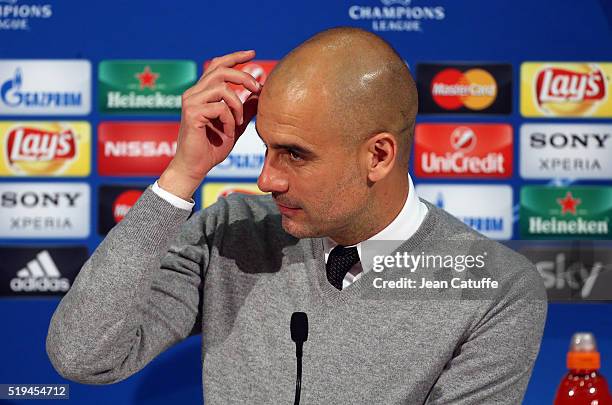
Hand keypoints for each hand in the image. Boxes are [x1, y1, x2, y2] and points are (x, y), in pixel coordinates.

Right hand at [159, 50, 260, 198]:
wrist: (195, 168)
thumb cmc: (212, 148)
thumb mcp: (235, 126)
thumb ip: (245, 109)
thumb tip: (258, 93)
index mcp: (202, 92)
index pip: (218, 65)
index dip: (235, 57)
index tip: (252, 54)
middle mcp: (194, 93)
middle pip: (221, 70)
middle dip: (244, 77)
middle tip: (258, 88)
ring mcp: (191, 102)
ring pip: (222, 89)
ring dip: (237, 105)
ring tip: (238, 122)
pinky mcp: (192, 113)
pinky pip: (220, 108)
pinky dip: (230, 121)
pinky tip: (227, 133)